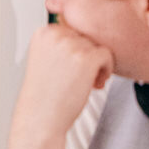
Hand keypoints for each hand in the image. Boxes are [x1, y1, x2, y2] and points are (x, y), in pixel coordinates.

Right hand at [6, 23, 114, 148]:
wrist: (41, 117)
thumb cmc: (44, 94)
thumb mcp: (45, 59)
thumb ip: (60, 43)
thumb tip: (87, 37)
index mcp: (43, 32)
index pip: (72, 30)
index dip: (75, 51)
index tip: (69, 68)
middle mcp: (55, 34)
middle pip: (86, 37)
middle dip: (87, 57)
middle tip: (78, 77)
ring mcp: (71, 45)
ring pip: (98, 46)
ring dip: (97, 65)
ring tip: (85, 83)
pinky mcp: (86, 58)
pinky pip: (107, 55)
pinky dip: (106, 70)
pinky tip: (94, 84)